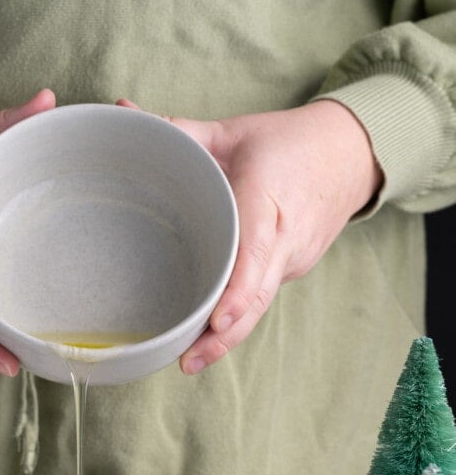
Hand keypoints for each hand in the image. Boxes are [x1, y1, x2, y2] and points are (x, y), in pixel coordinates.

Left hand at [117, 99, 382, 372]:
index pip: (254, 252)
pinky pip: (263, 296)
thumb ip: (179, 130)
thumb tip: (124, 113)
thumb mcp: (233, 131)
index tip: (215, 321)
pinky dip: (238, 316)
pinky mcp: (293, 268)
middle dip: (225, 335)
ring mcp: (294, 258)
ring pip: (260, 304)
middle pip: (257, 296)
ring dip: (228, 334)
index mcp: (268, 197)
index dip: (236, 292)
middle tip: (188, 361)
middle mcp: (286, 237)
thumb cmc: (287, 142)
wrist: (351, 154)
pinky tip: (207, 335)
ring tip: (190, 359)